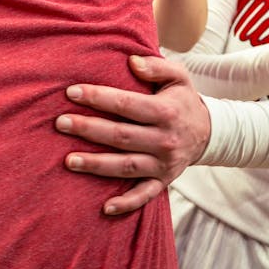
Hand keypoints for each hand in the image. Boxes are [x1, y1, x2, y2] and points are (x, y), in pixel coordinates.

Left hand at [56, 55, 209, 215]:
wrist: (208, 133)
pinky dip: (127, 204)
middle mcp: (164, 140)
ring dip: (96, 165)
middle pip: (120, 136)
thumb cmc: (182, 101)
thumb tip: (131, 61)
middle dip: (88, 129)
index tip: (71, 92)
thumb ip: (156, 66)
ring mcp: (163, 164)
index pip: (126, 104)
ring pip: (125, 166)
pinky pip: (145, 196)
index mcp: (165, 112)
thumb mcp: (179, 77)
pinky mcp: (163, 182)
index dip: (98, 97)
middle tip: (59, 123)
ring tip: (68, 161)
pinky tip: (105, 207)